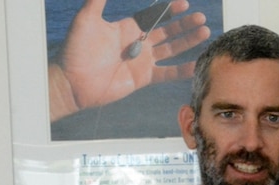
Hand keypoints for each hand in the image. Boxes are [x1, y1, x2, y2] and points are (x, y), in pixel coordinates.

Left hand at [49, 0, 210, 121]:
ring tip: (205, 33)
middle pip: (167, 31)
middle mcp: (137, 43)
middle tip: (200, 18)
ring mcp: (142, 61)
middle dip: (184, 25)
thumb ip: (98, 0)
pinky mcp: (144, 78)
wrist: (73, 82)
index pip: (153, 15)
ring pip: (171, 49)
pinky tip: (196, 63)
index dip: (168, 10)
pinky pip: (167, 72)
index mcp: (126, 27)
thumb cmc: (76, 49)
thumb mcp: (86, 19)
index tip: (184, 3)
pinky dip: (182, 70)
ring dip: (188, 42)